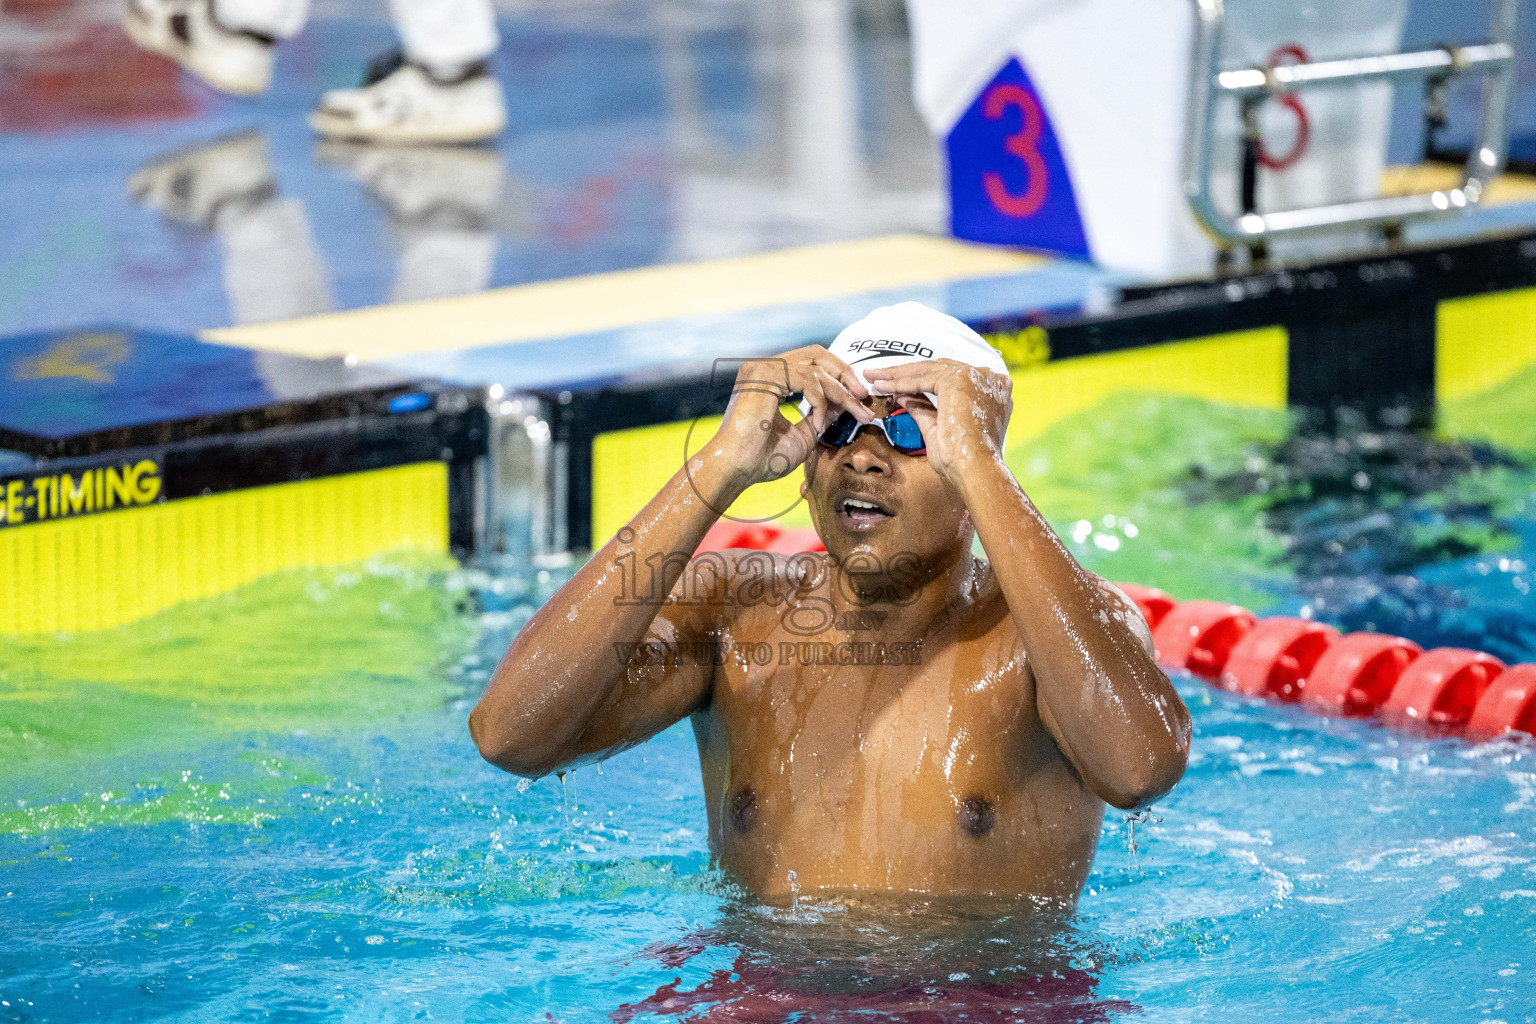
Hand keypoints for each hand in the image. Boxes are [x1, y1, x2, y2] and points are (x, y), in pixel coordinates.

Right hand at [708, 346, 873, 487]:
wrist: (735, 468)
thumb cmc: (762, 458)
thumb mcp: (803, 435)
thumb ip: (821, 416)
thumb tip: (844, 404)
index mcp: (770, 378)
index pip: (811, 364)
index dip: (838, 378)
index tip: (859, 400)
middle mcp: (764, 368)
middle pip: (816, 354)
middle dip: (844, 373)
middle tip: (863, 395)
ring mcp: (762, 368)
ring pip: (814, 367)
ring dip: (840, 390)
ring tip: (856, 410)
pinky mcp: (763, 375)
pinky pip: (805, 377)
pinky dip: (819, 399)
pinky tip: (818, 422)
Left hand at [862, 359, 1011, 487]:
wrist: (975, 470)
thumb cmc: (962, 461)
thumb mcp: (939, 429)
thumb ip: (924, 410)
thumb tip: (903, 396)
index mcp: (991, 390)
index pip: (947, 377)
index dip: (919, 378)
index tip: (895, 385)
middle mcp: (988, 378)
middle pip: (936, 369)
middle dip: (903, 373)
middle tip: (877, 376)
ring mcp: (974, 376)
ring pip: (926, 370)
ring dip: (896, 375)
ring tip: (872, 378)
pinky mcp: (959, 380)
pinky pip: (921, 378)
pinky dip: (898, 382)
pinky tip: (880, 386)